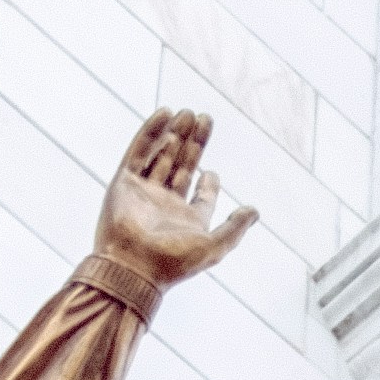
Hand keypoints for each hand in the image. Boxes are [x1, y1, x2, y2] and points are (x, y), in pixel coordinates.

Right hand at [90, 110, 253, 304]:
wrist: (132, 267)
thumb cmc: (173, 261)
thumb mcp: (214, 246)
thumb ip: (235, 228)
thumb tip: (255, 211)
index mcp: (186, 220)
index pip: (200, 193)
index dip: (209, 180)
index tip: (212, 171)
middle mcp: (164, 204)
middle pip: (182, 165)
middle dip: (194, 143)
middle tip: (204, 118)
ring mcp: (143, 191)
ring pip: (161, 155)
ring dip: (175, 133)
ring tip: (187, 113)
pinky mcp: (124, 182)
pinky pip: (138, 151)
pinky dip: (151, 132)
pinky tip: (165, 114)